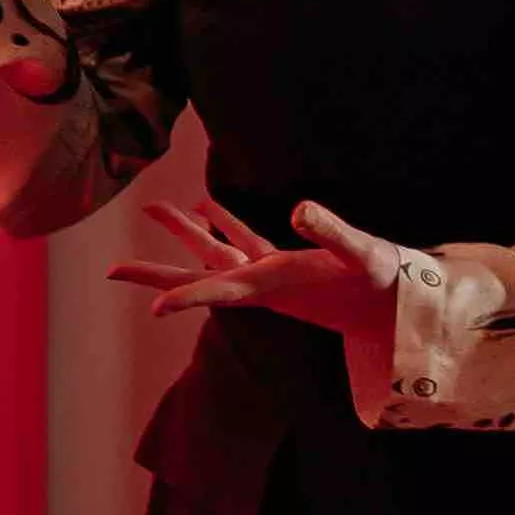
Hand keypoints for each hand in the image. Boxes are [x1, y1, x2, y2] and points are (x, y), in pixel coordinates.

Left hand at [103, 198, 415, 338]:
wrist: (404, 309)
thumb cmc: (387, 286)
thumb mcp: (364, 256)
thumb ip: (333, 232)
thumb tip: (300, 207)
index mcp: (276, 285)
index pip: (221, 291)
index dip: (187, 297)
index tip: (152, 308)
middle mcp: (264, 284)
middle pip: (199, 278)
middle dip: (156, 273)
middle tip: (110, 271)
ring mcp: (273, 276)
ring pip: (217, 252)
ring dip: (186, 231)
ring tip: (153, 206)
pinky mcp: (287, 266)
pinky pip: (246, 243)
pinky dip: (226, 224)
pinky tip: (209, 205)